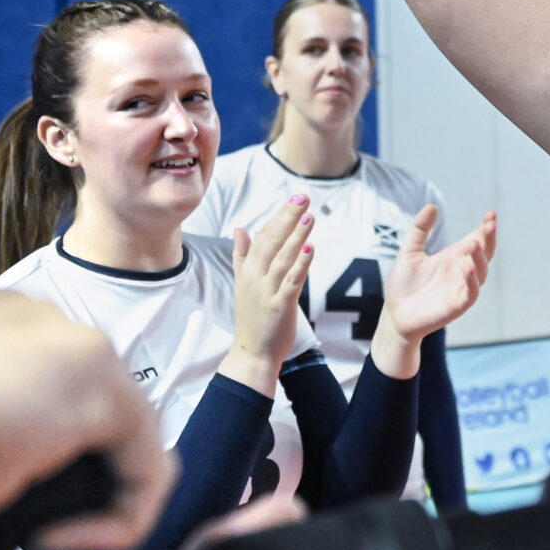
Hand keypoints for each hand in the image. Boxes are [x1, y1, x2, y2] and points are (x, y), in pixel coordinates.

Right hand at [0, 287, 172, 549]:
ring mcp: (50, 341)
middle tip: (18, 523)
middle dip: (47, 462)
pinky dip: (117, 517)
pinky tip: (61, 542)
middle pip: (52, 392)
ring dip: (85, 492)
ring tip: (41, 537)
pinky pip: (143, 461)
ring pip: (106, 426)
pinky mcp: (96, 382)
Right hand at [225, 195, 317, 389]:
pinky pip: (291, 281)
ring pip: (283, 257)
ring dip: (296, 235)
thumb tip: (239, 228)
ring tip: (309, 215)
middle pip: (272, 241)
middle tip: (304, 196)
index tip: (294, 197)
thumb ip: (242, 255)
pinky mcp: (279, 305)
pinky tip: (310, 248)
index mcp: (247, 270)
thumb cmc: (251, 317)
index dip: (279, 216)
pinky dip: (301, 264)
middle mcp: (255, 277)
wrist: (252, 352)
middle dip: (288, 217)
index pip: (263, 236)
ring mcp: (267, 291)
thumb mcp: (243, 283)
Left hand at [374, 206, 497, 377]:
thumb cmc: (403, 285)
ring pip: (481, 272)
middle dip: (489, 239)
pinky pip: (470, 293)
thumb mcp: (409, 252)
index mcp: (453, 257)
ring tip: (474, 243)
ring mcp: (461, 288)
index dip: (485, 228)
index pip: (476, 239)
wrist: (394, 315)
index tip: (490, 214)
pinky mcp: (456, 306)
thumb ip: (420, 230)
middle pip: (484, 253)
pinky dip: (472, 282)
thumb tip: (432, 205)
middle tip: (490, 224)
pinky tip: (468, 269)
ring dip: (480, 258)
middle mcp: (461, 271)